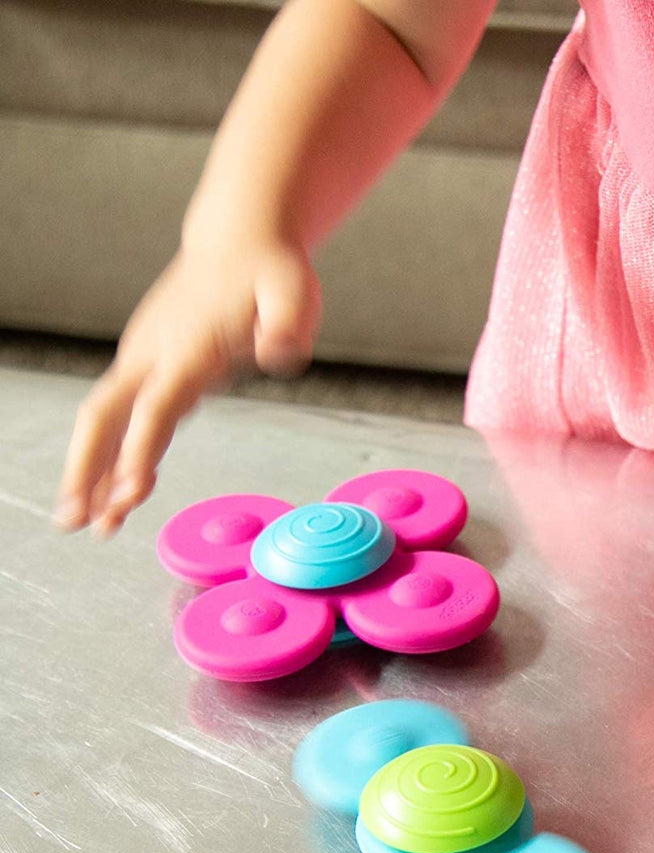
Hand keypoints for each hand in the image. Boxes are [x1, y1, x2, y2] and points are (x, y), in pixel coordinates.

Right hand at [54, 237, 319, 535]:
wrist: (240, 241)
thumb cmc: (269, 270)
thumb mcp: (294, 290)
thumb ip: (287, 323)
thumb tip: (278, 354)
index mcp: (188, 346)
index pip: (157, 407)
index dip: (142, 450)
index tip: (132, 492)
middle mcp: (154, 355)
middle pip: (106, 418)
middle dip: (87, 471)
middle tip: (75, 521)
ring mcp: (146, 360)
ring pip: (106, 422)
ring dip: (93, 474)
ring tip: (84, 524)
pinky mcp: (150, 366)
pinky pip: (123, 418)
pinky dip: (113, 457)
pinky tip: (116, 494)